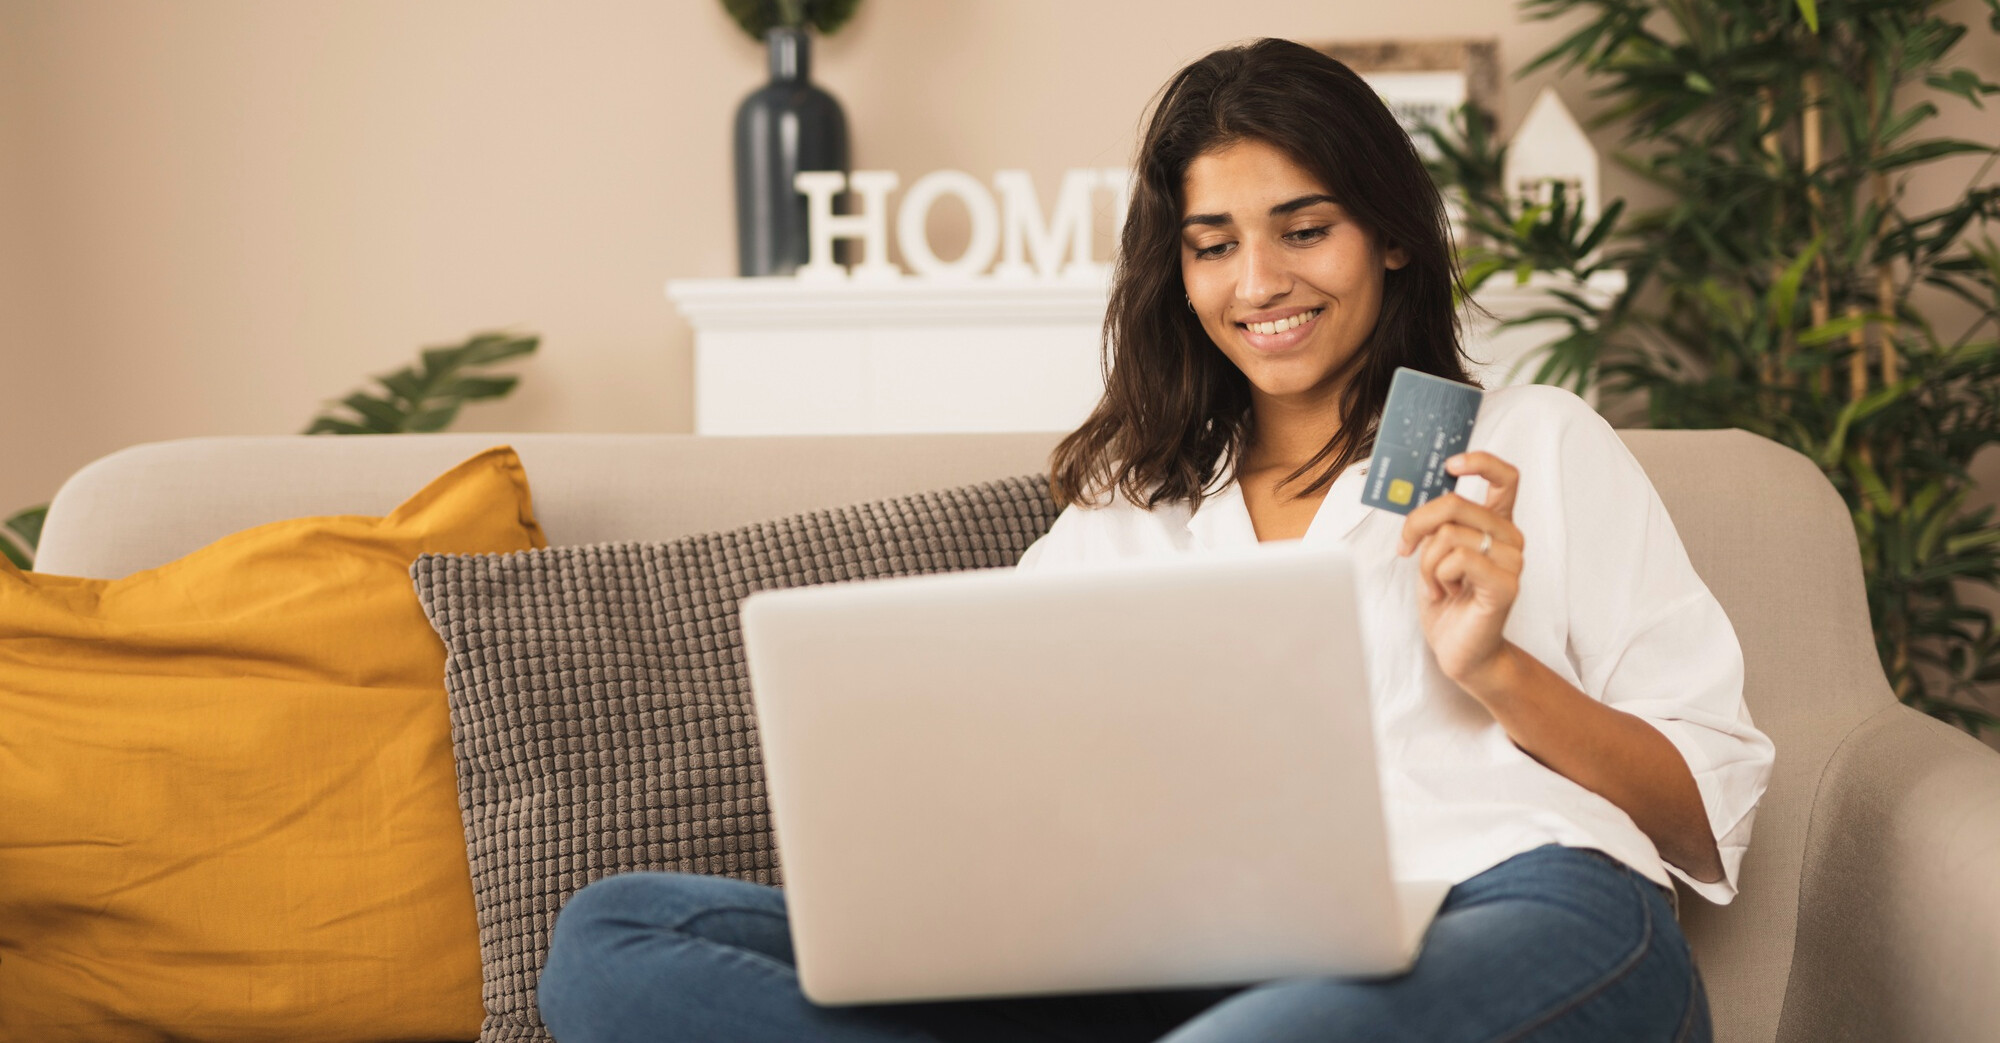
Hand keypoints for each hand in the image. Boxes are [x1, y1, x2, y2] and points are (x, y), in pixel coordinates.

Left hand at [1395, 452, 1523, 687]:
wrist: (1459, 650)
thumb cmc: (1447, 600)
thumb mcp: (1434, 552)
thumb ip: (1436, 524)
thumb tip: (1416, 499)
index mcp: (1496, 524)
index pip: (1505, 477)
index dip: (1480, 462)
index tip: (1451, 465)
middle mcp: (1510, 537)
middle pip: (1454, 503)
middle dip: (1417, 524)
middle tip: (1406, 548)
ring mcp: (1512, 561)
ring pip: (1449, 535)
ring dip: (1426, 563)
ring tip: (1435, 585)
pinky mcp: (1505, 585)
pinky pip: (1458, 559)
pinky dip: (1437, 577)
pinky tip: (1444, 593)